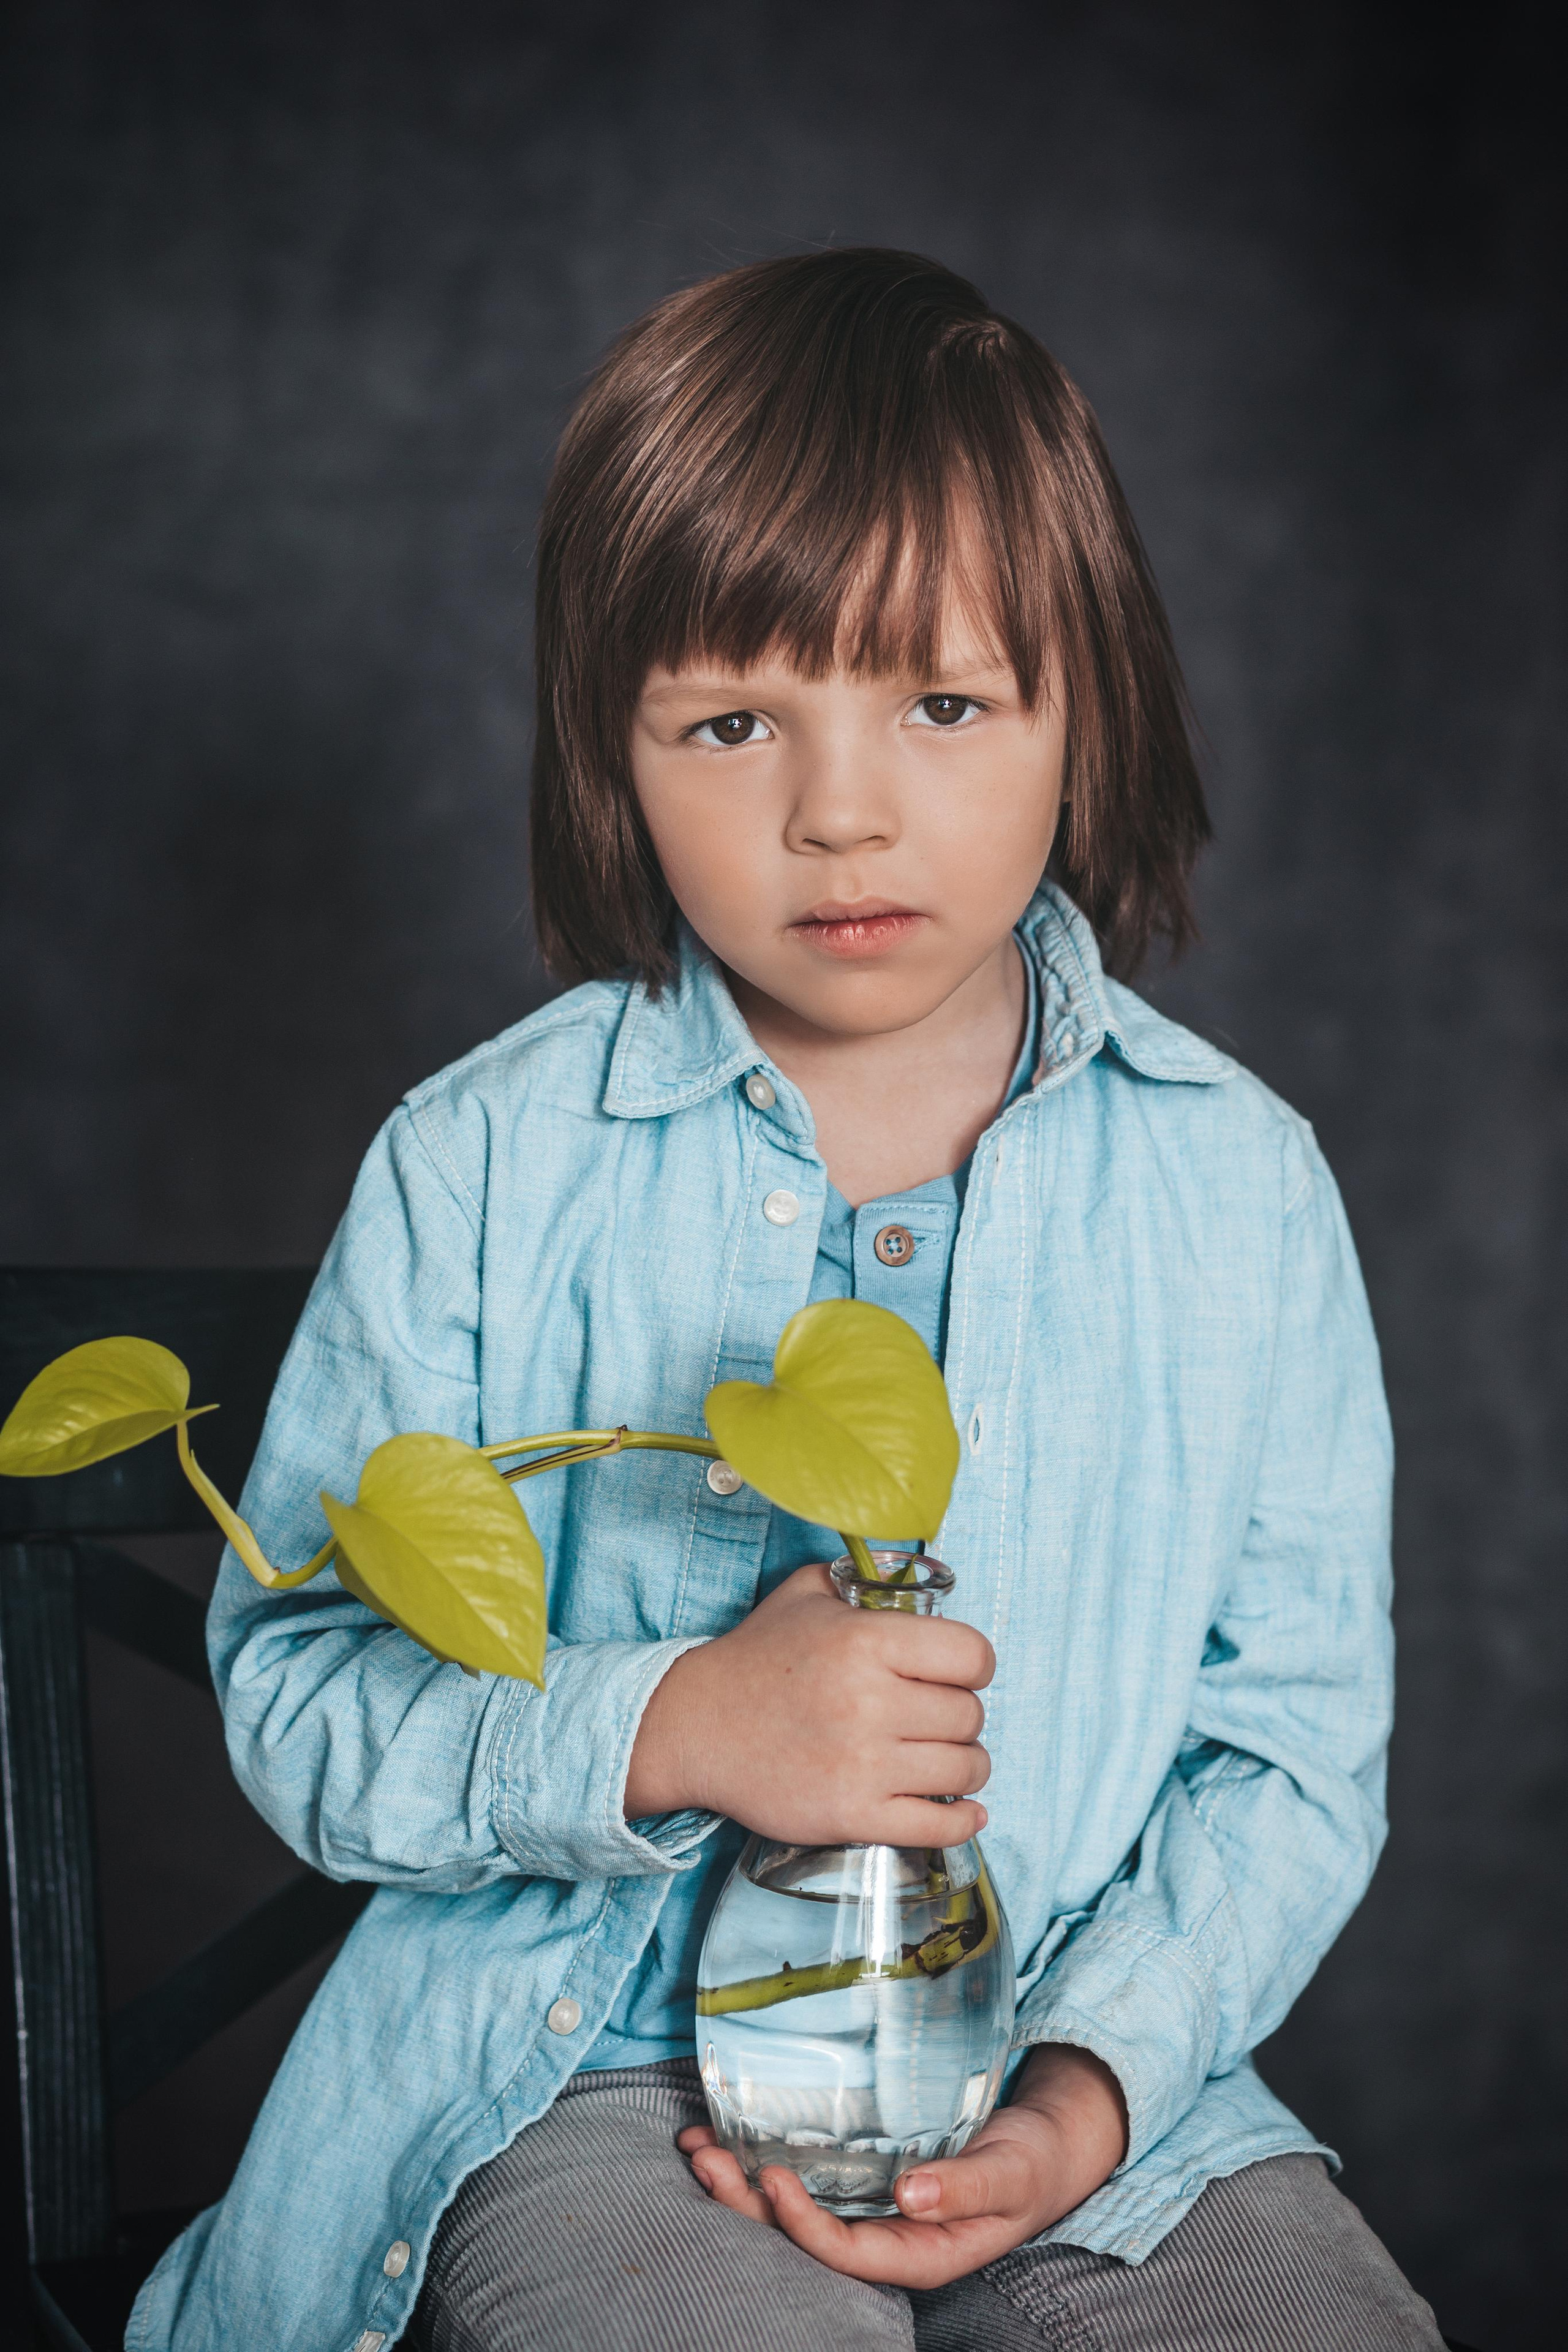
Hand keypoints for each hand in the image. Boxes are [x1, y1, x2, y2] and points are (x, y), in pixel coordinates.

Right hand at [624, 1561, 993, 1844]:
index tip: (963, 1673)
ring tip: (948, 1760)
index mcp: (865, 1641)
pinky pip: (937, 1827)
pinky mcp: (852, 1816)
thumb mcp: (805, 1594)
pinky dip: (961, 1821)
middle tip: (940, 1718)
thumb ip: (860, 1579)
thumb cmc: (755, 1659)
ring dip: (967, 1766)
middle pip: (970, 1716)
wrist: (695, 1727)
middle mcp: (869, 1702)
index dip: (975, 1665)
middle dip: (964, 1716)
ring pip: (964, 1770)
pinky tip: (964, 1811)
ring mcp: (862, 1765)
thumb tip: (909, 1577)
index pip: (972, 1655)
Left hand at [678, 2044, 1127, 2288]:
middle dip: (748, 2204)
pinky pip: (803, 2178)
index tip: (773, 2180)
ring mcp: (867, 2210)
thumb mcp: (1011, 2173)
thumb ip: (966, 2186)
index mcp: (919, 2255)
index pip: (847, 2254)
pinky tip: (726, 2132)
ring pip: (792, 2211)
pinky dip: (760, 2157)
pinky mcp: (861, 2178)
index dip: (803, 2226)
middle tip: (704, 2158)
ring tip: (695, 2145)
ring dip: (740, 2182)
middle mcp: (883, 2240)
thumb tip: (910, 2194)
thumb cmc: (1029, 2165)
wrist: (1039, 2149)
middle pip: (802, 2237)